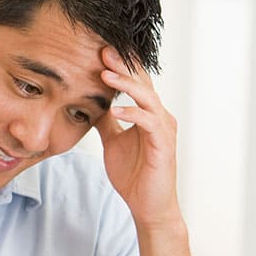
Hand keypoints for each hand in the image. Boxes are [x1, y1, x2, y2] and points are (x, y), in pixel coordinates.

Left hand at [95, 47, 181, 227]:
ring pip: (147, 97)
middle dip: (123, 65)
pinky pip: (150, 122)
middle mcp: (159, 116)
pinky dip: (132, 113)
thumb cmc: (133, 174)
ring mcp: (163, 128)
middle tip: (103, 50)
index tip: (98, 51)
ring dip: (126, 85)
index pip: (135, 82)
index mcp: (147, 113)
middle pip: (142, 82)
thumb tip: (92, 105)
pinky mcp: (163, 144)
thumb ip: (106, 122)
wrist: (147, 205)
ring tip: (105, 74)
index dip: (119, 66)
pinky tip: (115, 109)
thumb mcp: (113, 141)